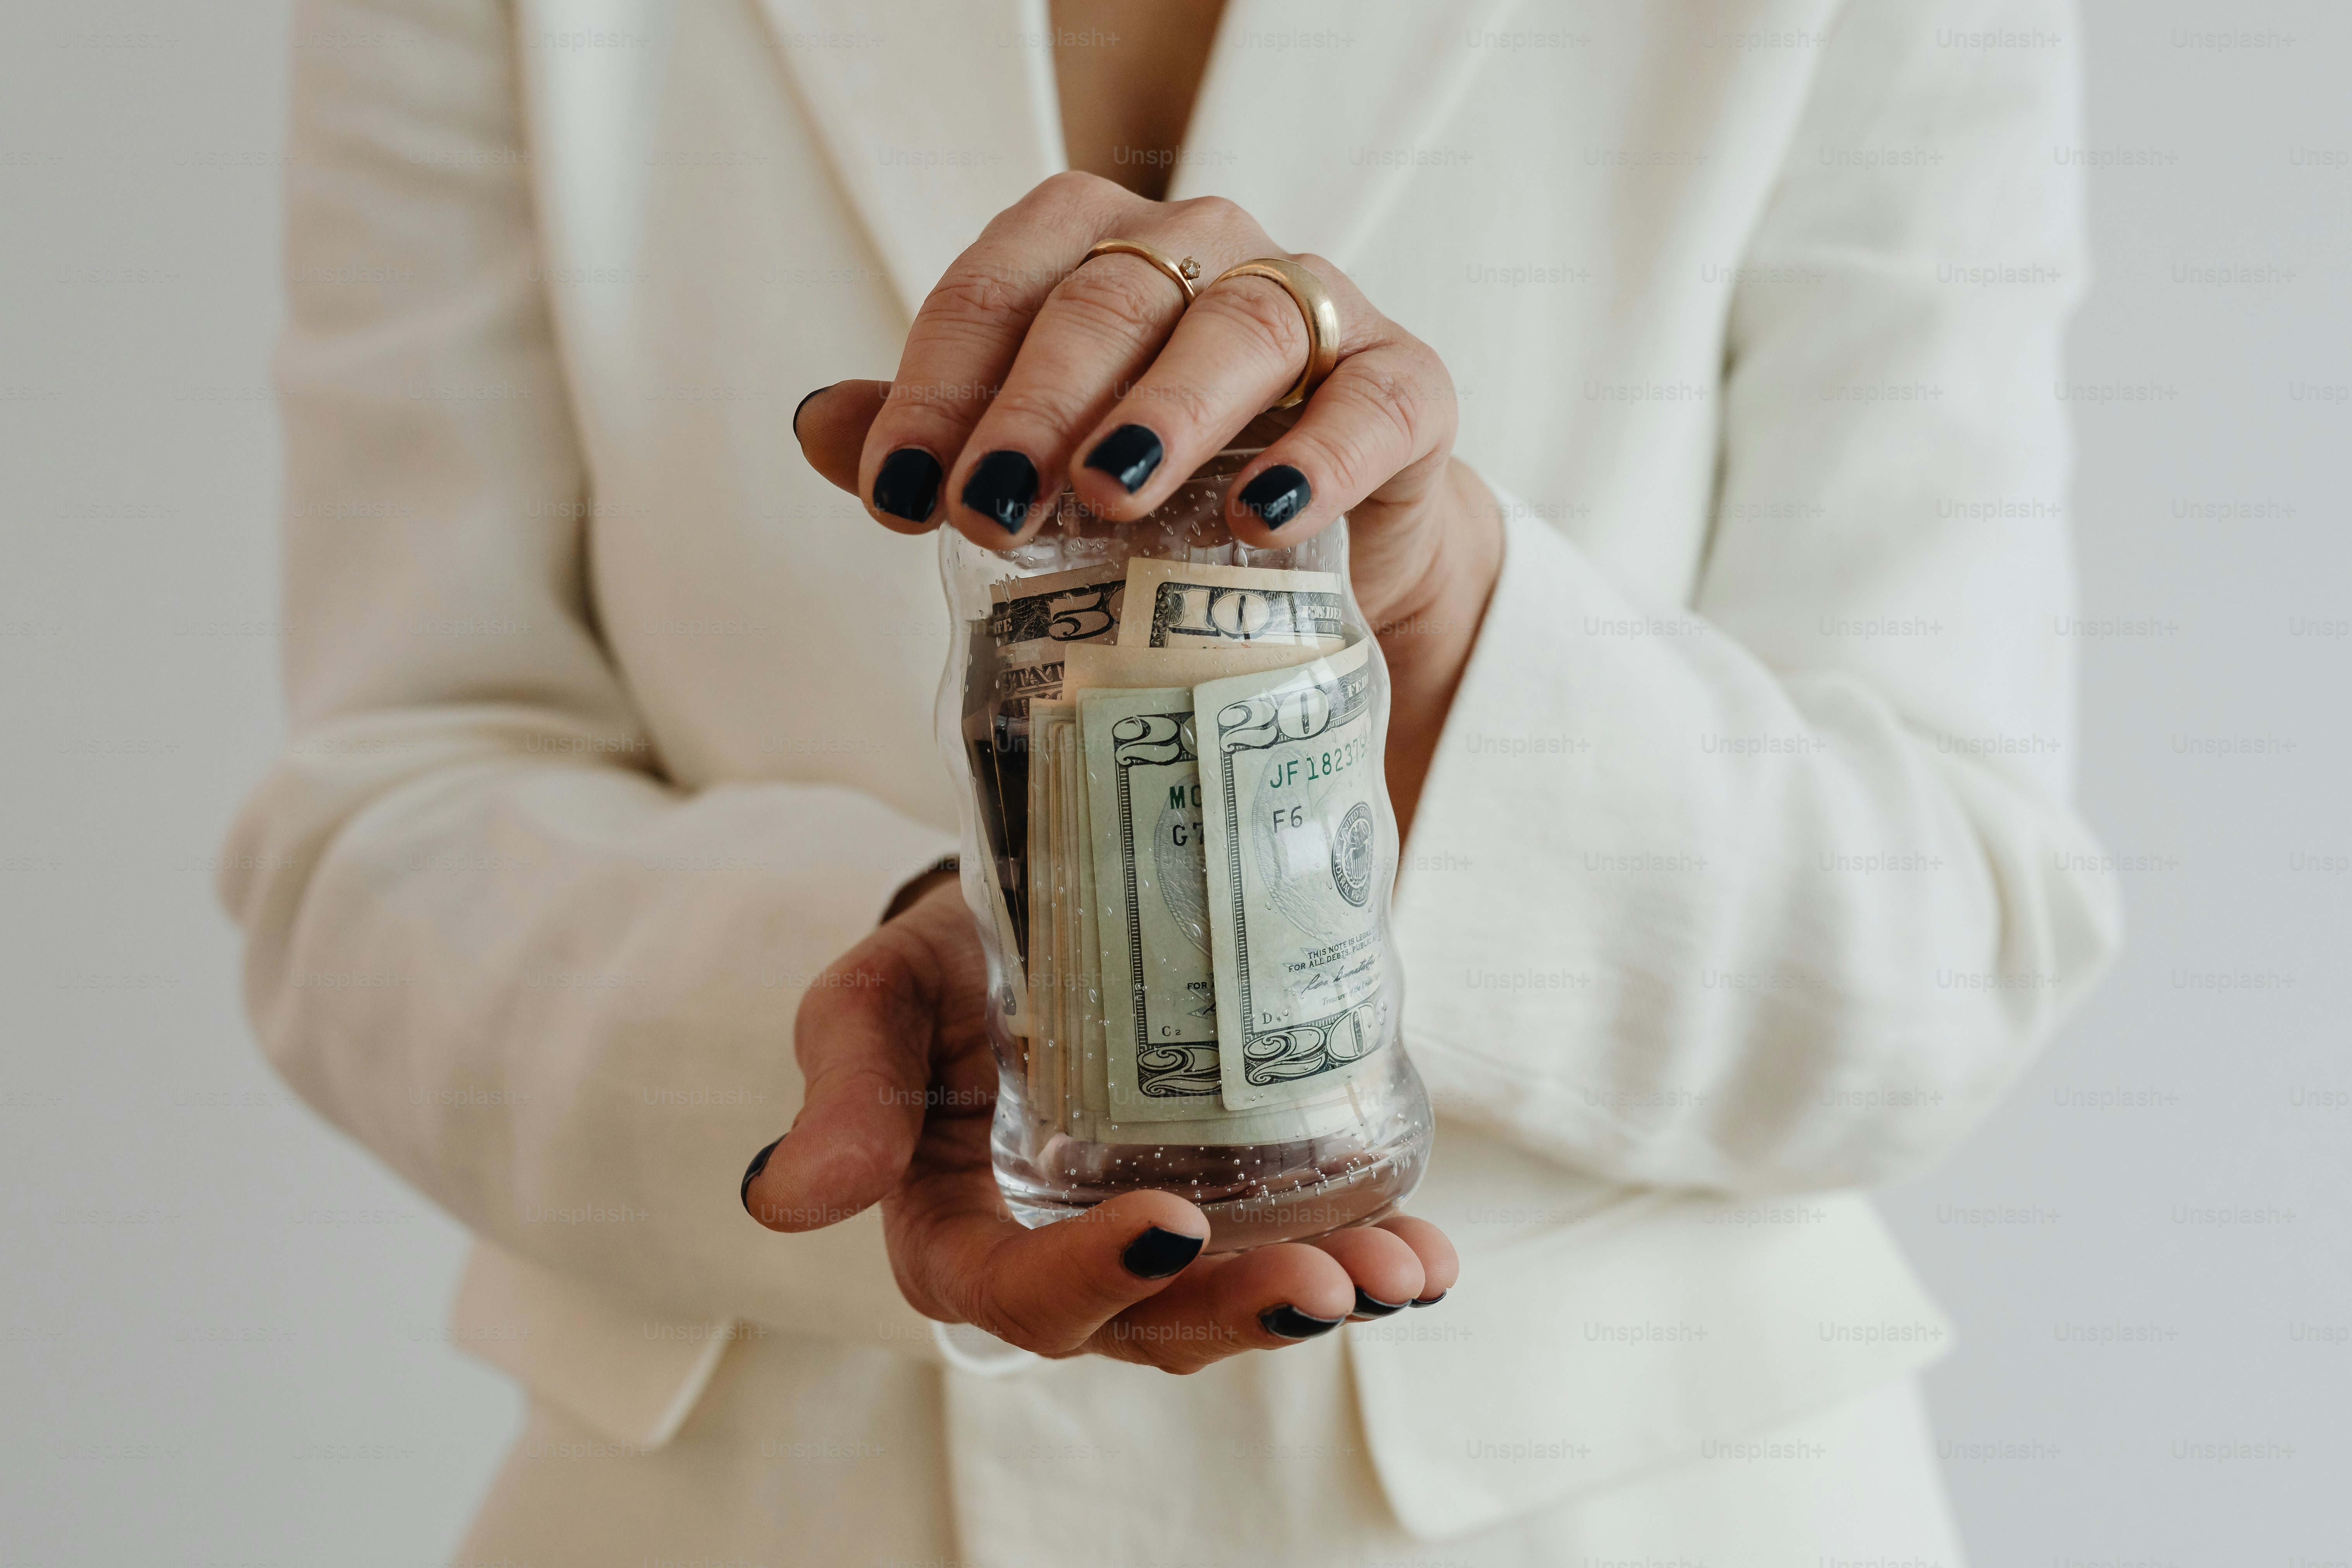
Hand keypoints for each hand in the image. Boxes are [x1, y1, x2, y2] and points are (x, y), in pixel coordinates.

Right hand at [741, 877, 1457, 1372]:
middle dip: (1234, 1310)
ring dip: (1318, 1297)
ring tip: (1394, 1275)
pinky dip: (1374, 1258)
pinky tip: (1427, 1254)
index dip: (1081, 1278)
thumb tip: (781, 1200)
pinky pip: (1306, 1244)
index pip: (1005, 1290)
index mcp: (958, 1223)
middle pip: (1143, 1323)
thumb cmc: (944, 958)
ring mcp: (1162, 1230)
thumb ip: (847, 1084)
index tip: (1164, 1227)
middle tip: (1320, 1283)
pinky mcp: (1243, 1192)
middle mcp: (1065, 1248)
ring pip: (1233, 1299)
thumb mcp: (881, 995)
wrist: (1041, 892)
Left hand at [792, 171, 1503, 835]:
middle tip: (986, 506)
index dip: (936, 387)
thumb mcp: (1046, 465)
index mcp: (1098, 247)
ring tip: (1107, 495)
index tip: (897, 496)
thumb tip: (813, 425)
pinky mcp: (1404, 383)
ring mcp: (1313, 306)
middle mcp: (1205, 249)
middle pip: (1108, 298)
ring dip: (1165, 412)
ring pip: (1235, 326)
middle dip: (1036, 405)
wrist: (1327, 551)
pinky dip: (1320, 454)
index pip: (998, 286)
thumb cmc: (1167, 491)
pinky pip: (1370, 401)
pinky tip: (1265, 517)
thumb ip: (942, 437)